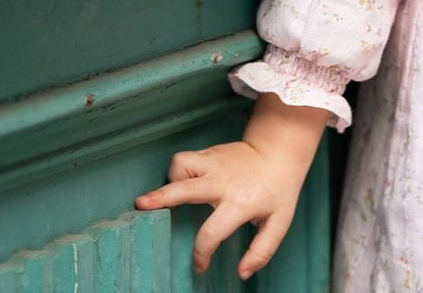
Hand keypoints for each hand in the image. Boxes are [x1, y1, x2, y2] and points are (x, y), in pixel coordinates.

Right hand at [135, 94, 328, 278]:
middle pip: (187, 188)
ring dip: (171, 180)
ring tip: (166, 196)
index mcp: (240, 202)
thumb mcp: (280, 221)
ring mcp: (214, 164)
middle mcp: (222, 182)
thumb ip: (262, 250)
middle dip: (163, 197)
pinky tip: (184, 183)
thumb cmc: (278, 188)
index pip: (212, 232)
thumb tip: (242, 273)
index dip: (201, 253)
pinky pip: (184, 159)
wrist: (280, 149)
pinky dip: (178, 171)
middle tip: (142, 205)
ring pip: (181, 165)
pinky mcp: (209, 153)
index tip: (199, 265)